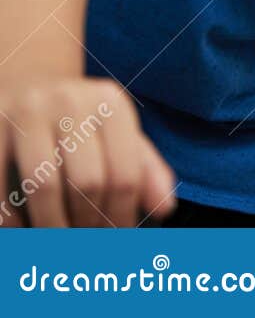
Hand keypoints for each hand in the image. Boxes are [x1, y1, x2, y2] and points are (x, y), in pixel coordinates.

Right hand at [0, 76, 174, 226]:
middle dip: (88, 224)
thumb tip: (165, 210)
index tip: (117, 239)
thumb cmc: (84, 122)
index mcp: (111, 104)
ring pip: (43, 187)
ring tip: (59, 241)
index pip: (125, 176)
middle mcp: (72, 102)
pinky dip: (13, 218)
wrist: (31, 84)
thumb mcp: (122, 134)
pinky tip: (24, 229)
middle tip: (87, 243)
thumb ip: (147, 170)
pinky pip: (2, 187)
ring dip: (51, 226)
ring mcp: (29, 113)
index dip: (122, 217)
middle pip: (87, 183)